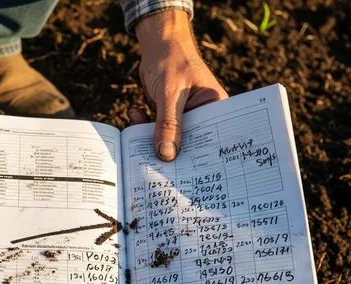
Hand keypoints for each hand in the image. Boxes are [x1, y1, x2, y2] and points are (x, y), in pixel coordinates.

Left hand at [131, 10, 227, 160]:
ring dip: (151, 136)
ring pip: (169, 137)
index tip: (183, 174)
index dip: (199, 157)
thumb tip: (167, 155)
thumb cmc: (172, 60)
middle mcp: (203, 113)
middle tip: (153, 164)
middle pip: (189, 142)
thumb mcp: (170, 94)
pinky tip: (134, 111)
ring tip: (137, 131)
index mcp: (215, 107)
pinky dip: (144, 123)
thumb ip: (169, 124)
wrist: (158, 42)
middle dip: (170, 151)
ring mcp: (185, 115)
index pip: (211, 137)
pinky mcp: (169, 114)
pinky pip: (157, 127)